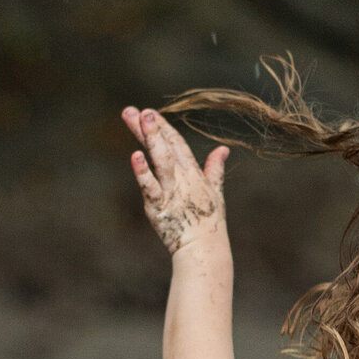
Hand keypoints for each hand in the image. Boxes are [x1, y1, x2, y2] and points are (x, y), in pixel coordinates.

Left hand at [122, 106, 228, 255]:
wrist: (203, 249)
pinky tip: (135, 155)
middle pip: (166, 146)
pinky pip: (150, 186)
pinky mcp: (159, 205)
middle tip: (140, 109)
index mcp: (193, 173)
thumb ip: (215, 169)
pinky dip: (143, 171)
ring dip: (151, 138)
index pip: (177, 143)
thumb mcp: (215, 192)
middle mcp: (182, 178)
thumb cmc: (208, 222)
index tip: (149, 111)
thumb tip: (223, 150)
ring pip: (160, 159)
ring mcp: (170, 190)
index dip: (163, 126)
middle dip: (153, 127)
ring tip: (140, 118)